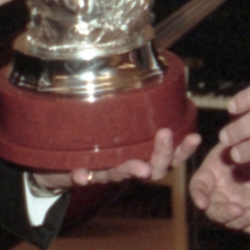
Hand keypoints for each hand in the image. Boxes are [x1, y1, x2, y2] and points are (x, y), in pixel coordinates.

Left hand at [31, 127, 200, 189]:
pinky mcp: (78, 175)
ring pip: (119, 174)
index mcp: (138, 154)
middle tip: (164, 135)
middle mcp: (124, 166)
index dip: (183, 150)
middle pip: (152, 169)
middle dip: (161, 154)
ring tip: (139, 167)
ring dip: (129, 169)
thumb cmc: (92, 140)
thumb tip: (147, 73)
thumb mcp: (115, 124)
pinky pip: (81, 176)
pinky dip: (82, 175)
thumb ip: (130, 111)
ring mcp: (102, 172)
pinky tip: (81, 174)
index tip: (195, 137)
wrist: (55, 165)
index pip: (168, 156)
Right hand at [188, 140, 249, 234]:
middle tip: (238, 209)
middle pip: (213, 210)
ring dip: (241, 221)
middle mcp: (220, 192)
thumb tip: (232, 143)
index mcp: (211, 173)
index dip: (198, 195)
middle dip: (224, 213)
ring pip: (232, 222)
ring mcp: (236, 204)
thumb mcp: (240, 140)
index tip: (203, 203)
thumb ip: (234, 143)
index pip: (198, 186)